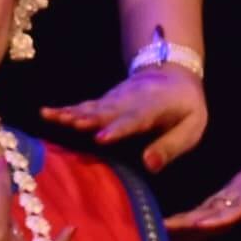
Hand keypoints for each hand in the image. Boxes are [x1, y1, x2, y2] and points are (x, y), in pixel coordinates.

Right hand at [44, 63, 208, 167]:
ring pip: (92, 106)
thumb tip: (148, 166)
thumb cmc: (185, 108)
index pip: (135, 119)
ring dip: (71, 112)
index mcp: (156, 107)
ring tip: (50, 116)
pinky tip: (49, 112)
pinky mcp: (106, 100)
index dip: (118, 129)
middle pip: (107, 110)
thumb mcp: (192, 127)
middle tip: (68, 124)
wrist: (173, 74)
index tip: (101, 138)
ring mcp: (116, 98)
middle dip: (88, 118)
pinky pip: (85, 105)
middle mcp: (131, 100)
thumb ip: (171, 147)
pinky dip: (67, 109)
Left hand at [163, 129, 240, 240]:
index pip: (209, 219)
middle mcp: (239, 192)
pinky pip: (240, 203)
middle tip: (145, 238)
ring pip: (213, 208)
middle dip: (177, 228)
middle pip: (202, 214)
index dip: (187, 232)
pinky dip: (221, 214)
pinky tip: (203, 223)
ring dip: (188, 221)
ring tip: (162, 231)